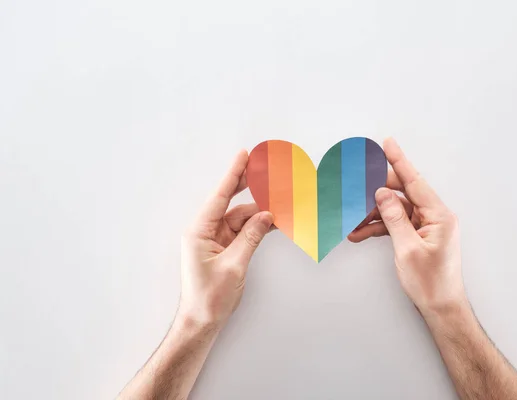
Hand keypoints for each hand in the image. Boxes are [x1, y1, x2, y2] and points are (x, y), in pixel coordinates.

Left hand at [178, 150, 272, 328]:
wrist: (202, 321)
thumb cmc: (209, 298)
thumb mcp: (234, 265)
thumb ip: (251, 238)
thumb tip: (266, 216)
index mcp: (199, 231)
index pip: (218, 197)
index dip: (232, 175)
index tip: (243, 156)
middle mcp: (205, 231)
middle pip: (228, 203)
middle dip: (245, 187)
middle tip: (262, 170)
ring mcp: (215, 240)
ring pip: (240, 218)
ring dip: (258, 213)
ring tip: (279, 203)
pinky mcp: (223, 249)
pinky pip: (242, 231)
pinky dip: (256, 227)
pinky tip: (271, 221)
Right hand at [348, 138, 465, 316]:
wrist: (440, 307)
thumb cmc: (431, 283)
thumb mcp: (407, 249)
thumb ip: (394, 218)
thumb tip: (382, 194)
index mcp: (439, 216)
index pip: (415, 182)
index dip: (400, 161)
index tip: (387, 143)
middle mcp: (434, 217)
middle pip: (403, 193)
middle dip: (377, 191)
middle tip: (356, 185)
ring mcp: (426, 226)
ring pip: (395, 209)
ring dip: (373, 214)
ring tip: (351, 219)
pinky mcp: (418, 236)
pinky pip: (395, 224)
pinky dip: (378, 227)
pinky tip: (360, 232)